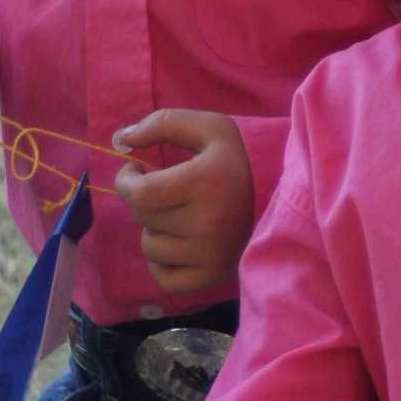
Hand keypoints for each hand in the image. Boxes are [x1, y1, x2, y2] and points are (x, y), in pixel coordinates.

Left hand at [112, 109, 254, 293]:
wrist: (278, 201)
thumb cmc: (234, 162)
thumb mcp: (209, 128)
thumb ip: (163, 122)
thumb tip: (123, 139)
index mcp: (207, 182)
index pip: (140, 194)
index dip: (126, 181)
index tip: (135, 171)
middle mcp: (209, 223)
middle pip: (143, 218)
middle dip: (145, 201)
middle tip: (165, 191)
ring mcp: (212, 255)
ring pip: (150, 248)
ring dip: (154, 230)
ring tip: (175, 216)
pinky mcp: (213, 277)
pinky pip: (163, 278)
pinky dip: (161, 262)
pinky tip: (177, 244)